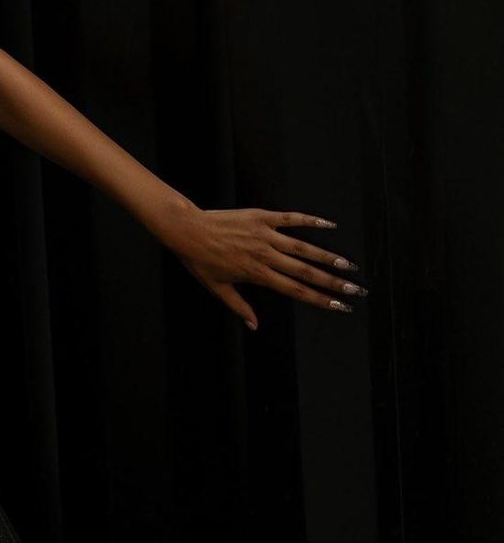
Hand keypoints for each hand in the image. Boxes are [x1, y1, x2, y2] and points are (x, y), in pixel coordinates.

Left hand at [158, 204, 366, 330]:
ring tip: (347, 265)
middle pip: (305, 272)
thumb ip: (239, 306)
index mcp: (257, 275)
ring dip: (327, 256)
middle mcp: (265, 256)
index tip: (339, 306)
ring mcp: (265, 235)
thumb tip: (254, 326)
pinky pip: (291, 219)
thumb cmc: (200, 260)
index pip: (295, 291)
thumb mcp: (217, 288)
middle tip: (355, 289)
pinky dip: (311, 221)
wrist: (187, 230)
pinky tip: (329, 226)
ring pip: (303, 247)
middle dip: (332, 282)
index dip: (319, 300)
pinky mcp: (262, 217)